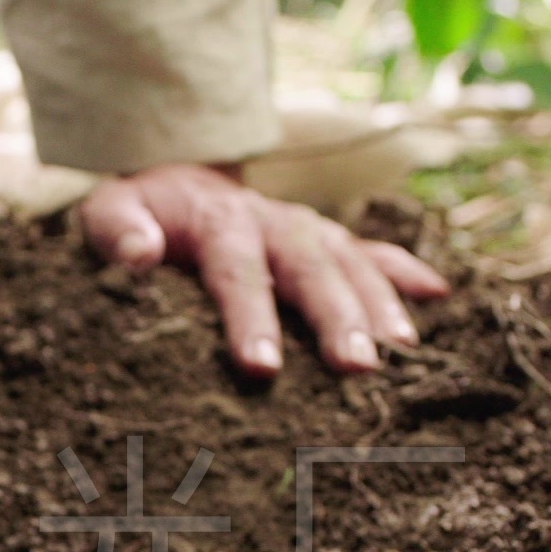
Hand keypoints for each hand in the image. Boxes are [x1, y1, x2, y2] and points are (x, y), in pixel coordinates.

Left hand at [81, 163, 449, 379]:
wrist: (175, 184)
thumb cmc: (139, 217)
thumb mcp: (110, 214)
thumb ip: (119, 231)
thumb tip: (139, 254)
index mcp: (221, 221)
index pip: (237, 271)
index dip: (250, 318)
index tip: (261, 367)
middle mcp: (274, 223)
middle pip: (311, 267)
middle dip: (336, 316)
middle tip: (357, 368)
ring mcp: (307, 231)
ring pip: (352, 263)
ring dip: (380, 305)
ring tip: (401, 354)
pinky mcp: (328, 244)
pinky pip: (374, 252)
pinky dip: (406, 271)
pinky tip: (441, 297)